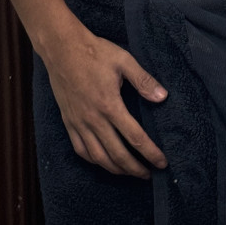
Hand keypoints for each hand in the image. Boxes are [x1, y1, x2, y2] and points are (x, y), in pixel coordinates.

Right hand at [43, 18, 168, 177]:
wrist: (62, 49)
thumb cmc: (94, 53)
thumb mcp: (123, 60)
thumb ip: (143, 80)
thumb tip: (163, 97)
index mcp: (110, 105)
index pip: (135, 138)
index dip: (151, 153)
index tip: (162, 163)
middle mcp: (93, 119)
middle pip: (117, 154)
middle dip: (135, 169)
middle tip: (149, 174)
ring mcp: (79, 123)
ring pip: (98, 157)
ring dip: (116, 169)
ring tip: (130, 172)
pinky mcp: (68, 122)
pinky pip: (81, 150)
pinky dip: (94, 161)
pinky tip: (103, 161)